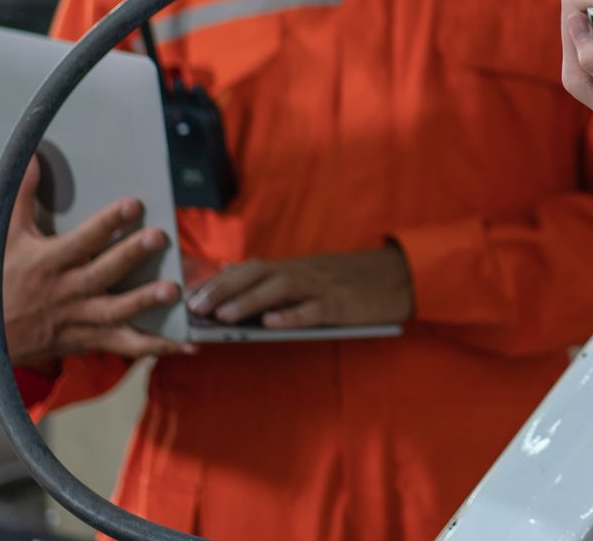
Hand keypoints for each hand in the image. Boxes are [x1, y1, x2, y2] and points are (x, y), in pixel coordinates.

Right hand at [0, 157, 192, 369]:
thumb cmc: (2, 281)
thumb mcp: (6, 238)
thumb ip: (22, 197)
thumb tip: (30, 158)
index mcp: (49, 263)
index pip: (82, 240)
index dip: (106, 223)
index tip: (133, 204)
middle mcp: (67, 291)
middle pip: (102, 273)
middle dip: (130, 256)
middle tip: (159, 238)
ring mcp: (80, 318)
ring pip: (115, 311)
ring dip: (144, 302)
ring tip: (173, 290)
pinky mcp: (91, 339)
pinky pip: (124, 344)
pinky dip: (155, 346)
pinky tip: (186, 344)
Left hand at [186, 246, 413, 329]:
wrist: (400, 277)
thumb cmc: (353, 281)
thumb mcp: (314, 274)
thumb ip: (278, 278)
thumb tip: (232, 274)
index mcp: (297, 267)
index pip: (252, 267)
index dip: (220, 280)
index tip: (192, 295)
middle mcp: (305, 272)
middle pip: (258, 273)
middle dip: (225, 289)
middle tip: (196, 307)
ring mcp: (323, 287)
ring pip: (280, 289)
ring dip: (249, 301)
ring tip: (222, 317)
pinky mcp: (341, 305)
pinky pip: (313, 310)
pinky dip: (291, 316)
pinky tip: (271, 325)